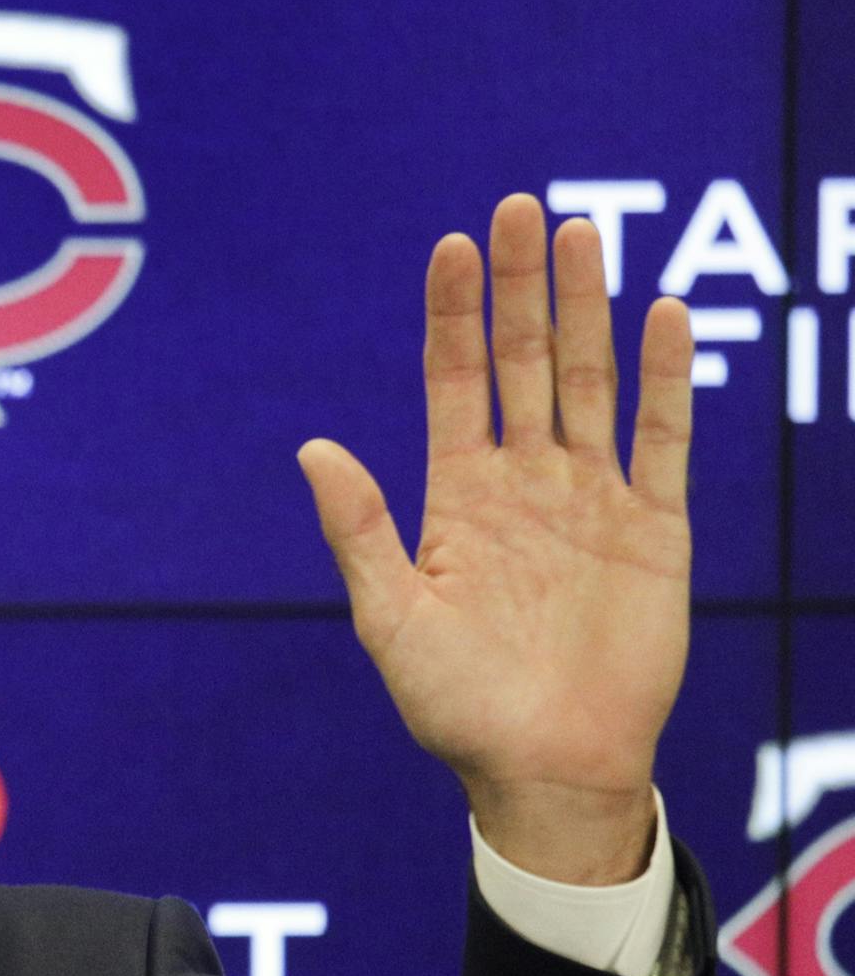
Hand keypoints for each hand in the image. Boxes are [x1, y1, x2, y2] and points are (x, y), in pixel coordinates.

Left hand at [297, 194, 693, 883]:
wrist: (545, 768)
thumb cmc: (456, 706)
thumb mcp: (391, 618)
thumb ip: (359, 530)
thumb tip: (310, 448)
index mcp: (457, 497)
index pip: (456, 382)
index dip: (455, 314)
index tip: (453, 245)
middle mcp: (525, 483)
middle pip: (523, 362)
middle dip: (522, 287)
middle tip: (521, 207)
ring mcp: (592, 500)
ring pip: (589, 382)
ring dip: (588, 311)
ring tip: (584, 235)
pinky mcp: (655, 529)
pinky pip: (664, 439)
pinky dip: (666, 379)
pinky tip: (664, 315)